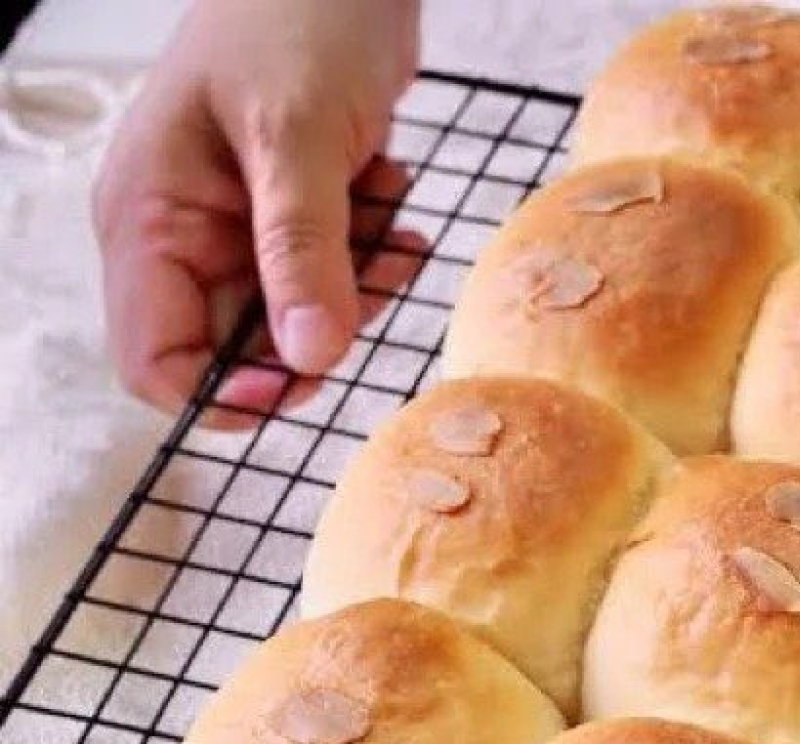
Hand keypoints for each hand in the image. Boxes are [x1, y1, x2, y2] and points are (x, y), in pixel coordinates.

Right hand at [92, 0, 421, 428]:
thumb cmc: (294, 18)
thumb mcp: (296, 137)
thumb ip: (302, 250)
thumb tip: (308, 359)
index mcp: (148, 219)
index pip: (156, 359)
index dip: (224, 392)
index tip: (306, 378)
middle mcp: (182, 231)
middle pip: (238, 346)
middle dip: (314, 332)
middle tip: (371, 285)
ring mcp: (239, 221)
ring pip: (298, 313)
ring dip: (356, 284)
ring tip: (389, 221)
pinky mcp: (296, 207)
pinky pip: (334, 268)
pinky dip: (372, 249)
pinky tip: (392, 195)